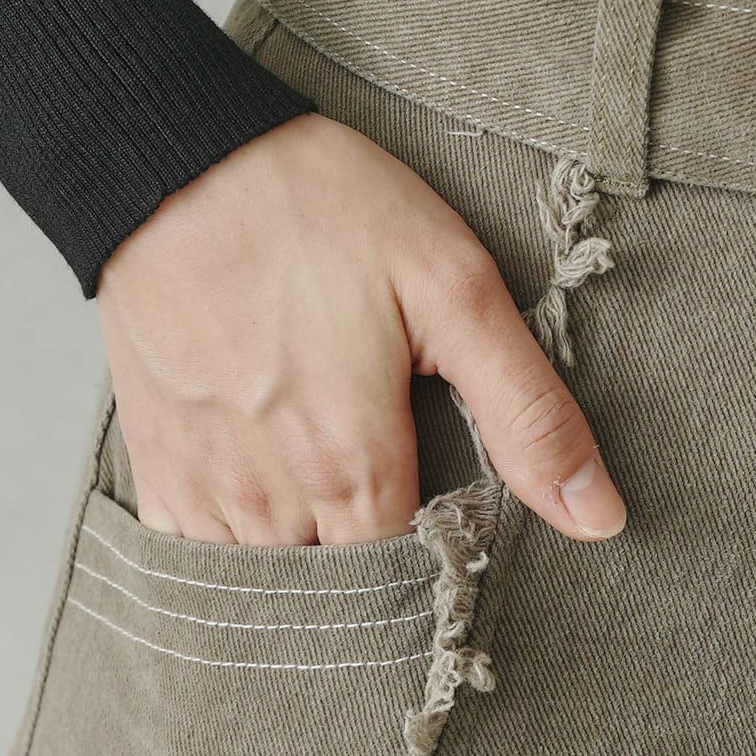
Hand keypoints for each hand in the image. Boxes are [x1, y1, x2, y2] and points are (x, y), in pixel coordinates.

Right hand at [94, 111, 625, 545]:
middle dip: (376, 576)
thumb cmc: (317, 210)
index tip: (456, 524)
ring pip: (267, 587)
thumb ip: (528, 413)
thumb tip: (599, 517)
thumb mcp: (451, 287)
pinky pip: (195, 562)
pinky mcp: (156, 469)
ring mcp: (203, 488)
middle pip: (339, 593)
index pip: (411, 580)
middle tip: (396, 506)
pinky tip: (265, 505)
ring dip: (307, 568)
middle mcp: (271, 497)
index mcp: (351, 463)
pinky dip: (235, 554)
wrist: (172, 161)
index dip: (443, 563)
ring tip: (334, 504)